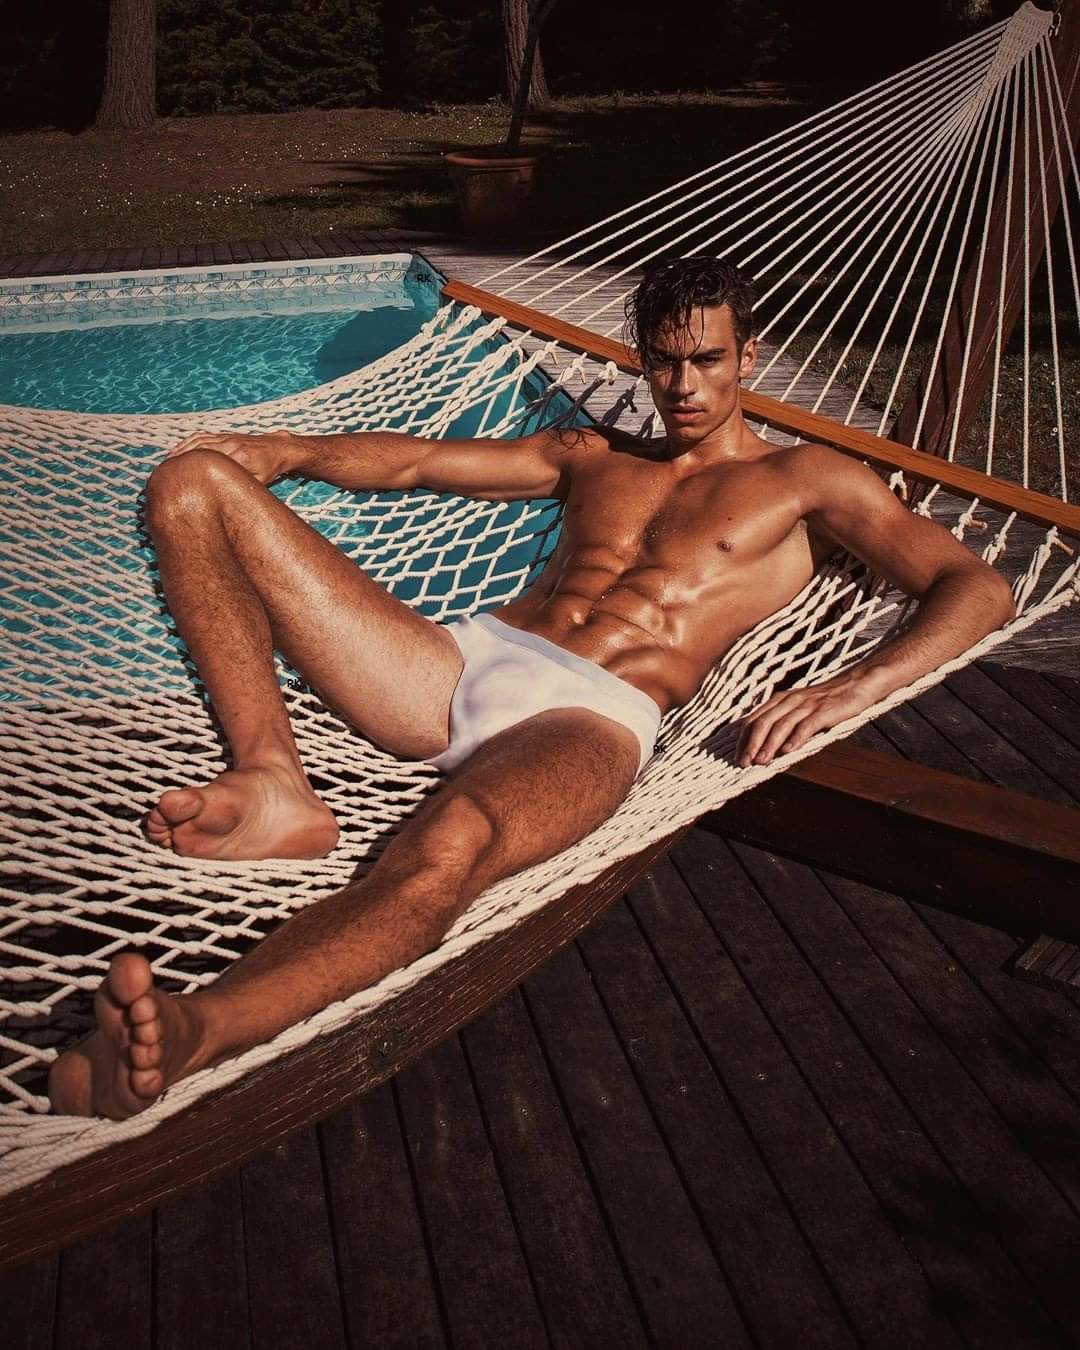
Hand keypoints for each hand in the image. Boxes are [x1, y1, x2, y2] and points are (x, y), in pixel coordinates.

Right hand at [163, 429, 303, 485]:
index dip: (194, 470)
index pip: (212, 463)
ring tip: (167, 463)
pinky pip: (201, 436)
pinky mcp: (224, 435)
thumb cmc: (270, 468)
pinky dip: (187, 442)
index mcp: (240, 457)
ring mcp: (226, 438)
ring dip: (181, 450)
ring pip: (198, 441)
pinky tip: (177, 450)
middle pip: (200, 450)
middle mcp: (231, 444)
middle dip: (181, 460)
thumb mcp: (259, 482)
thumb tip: (226, 500)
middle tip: (166, 472)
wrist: (279, 448)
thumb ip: (243, 487)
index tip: (180, 479)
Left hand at [737, 668, 885, 767]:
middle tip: (743, 763)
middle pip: (763, 723)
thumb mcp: (800, 708)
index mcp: (780, 700)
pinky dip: (796, 739)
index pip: (754, 720)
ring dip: (769, 745)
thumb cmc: (827, 701)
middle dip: (751, 744)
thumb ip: (784, 723)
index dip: (743, 739)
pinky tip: (788, 752)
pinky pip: (806, 725)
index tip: (737, 757)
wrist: (857, 683)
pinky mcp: (824, 710)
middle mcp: (790, 700)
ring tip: (761, 762)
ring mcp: (807, 705)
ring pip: (781, 725)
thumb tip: (767, 748)